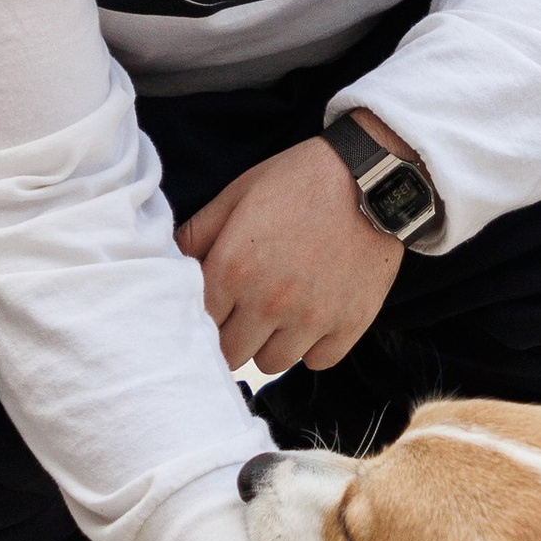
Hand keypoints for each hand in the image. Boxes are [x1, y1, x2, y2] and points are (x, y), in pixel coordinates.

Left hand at [177, 133, 403, 374]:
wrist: (371, 178)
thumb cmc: (298, 181)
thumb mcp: (237, 194)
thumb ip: (196, 233)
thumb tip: (168, 265)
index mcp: (232, 269)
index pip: (199, 323)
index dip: (207, 313)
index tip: (220, 302)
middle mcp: (268, 302)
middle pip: (231, 354)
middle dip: (234, 334)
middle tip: (248, 310)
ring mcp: (311, 318)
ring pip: (272, 363)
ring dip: (272, 343)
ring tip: (283, 311)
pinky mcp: (349, 325)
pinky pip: (318, 361)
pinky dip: (314, 345)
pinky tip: (315, 315)